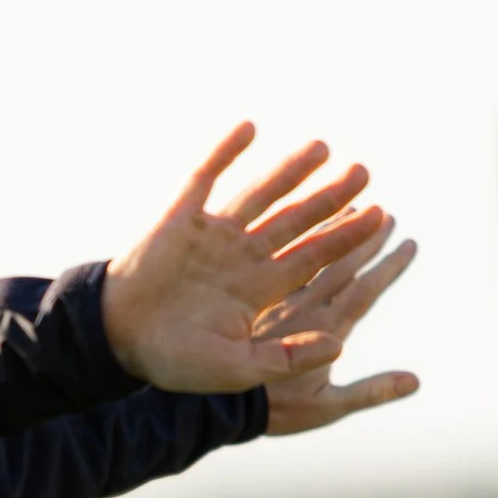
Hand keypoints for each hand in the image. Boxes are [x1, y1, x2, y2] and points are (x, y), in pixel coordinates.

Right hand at [102, 124, 395, 392]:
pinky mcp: (180, 216)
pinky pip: (205, 177)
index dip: (345, 236)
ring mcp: (211, 234)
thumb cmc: (174, 361)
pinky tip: (249, 128)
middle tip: (364, 172)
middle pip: (295, 220)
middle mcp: (240, 256)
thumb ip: (287, 357)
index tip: (379, 216)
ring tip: (323, 147)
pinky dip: (225, 152)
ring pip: (259, 194)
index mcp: (257, 289)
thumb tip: (339, 345)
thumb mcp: (238, 368)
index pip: (311, 256)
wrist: (117, 340)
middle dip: (329, 197)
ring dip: (289, 171)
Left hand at [253, 223, 420, 435]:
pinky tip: (300, 220)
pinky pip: (274, 257)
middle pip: (338, 262)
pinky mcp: (250, 296)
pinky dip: (293, 238)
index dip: (387, 267)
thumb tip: (414, 380)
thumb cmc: (274, 410)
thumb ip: (370, 391)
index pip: (363, 289)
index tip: (408, 243)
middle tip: (386, 214)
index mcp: (324, 329)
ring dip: (331, 228)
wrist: (216, 404)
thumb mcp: (326, 407)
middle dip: (364, 237)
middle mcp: (301, 306)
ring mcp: (274, 298)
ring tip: (352, 207)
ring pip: (306, 252)